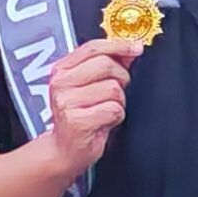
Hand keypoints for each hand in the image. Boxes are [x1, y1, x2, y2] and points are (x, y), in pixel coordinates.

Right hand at [45, 37, 141, 169]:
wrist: (64, 151)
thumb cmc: (79, 117)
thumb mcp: (88, 86)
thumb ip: (107, 64)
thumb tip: (130, 49)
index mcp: (61, 70)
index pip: (93, 48)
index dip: (118, 45)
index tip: (136, 47)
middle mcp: (61, 84)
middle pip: (106, 65)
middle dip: (121, 78)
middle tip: (116, 92)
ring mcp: (67, 103)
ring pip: (113, 89)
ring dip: (118, 102)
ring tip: (105, 111)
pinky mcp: (77, 122)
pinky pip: (114, 110)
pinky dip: (116, 117)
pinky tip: (104, 122)